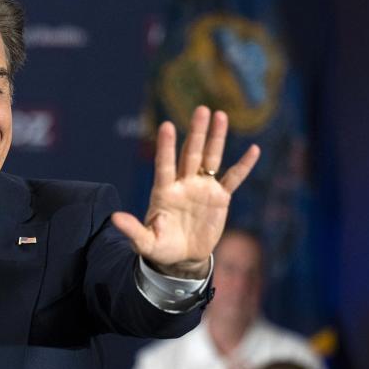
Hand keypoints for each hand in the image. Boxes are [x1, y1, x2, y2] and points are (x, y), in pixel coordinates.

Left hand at [111, 107, 259, 277]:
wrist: (182, 258)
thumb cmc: (160, 248)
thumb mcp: (145, 242)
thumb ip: (133, 230)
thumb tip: (114, 217)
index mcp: (164, 191)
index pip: (164, 165)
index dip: (166, 147)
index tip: (166, 126)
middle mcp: (184, 184)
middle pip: (190, 154)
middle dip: (196, 132)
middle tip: (201, 109)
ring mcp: (202, 188)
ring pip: (211, 159)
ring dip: (216, 138)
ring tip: (220, 115)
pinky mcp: (220, 198)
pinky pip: (233, 178)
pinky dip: (244, 166)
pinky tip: (254, 150)